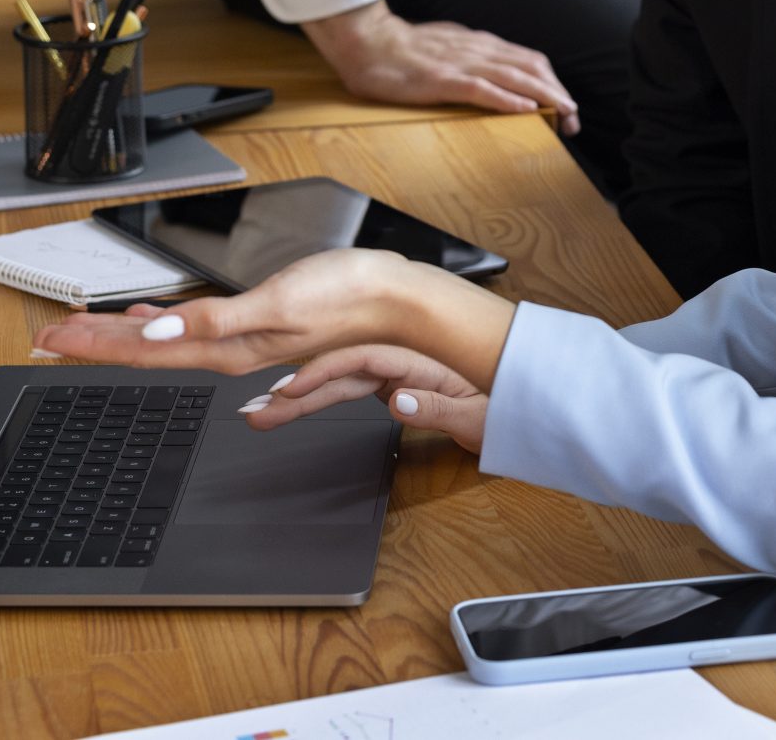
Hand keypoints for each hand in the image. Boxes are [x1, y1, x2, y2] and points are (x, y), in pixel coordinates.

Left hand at [34, 249, 401, 376]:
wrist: (396, 302)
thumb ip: (213, 321)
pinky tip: (150, 321)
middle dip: (93, 342)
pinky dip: (161, 325)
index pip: (141, 349)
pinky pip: (191, 330)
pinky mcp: (255, 323)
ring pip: (163, 340)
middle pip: (144, 349)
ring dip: (121, 335)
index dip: (92, 344)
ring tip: (84, 330)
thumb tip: (157, 333)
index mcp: (224, 349)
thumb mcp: (274, 307)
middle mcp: (225, 351)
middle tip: (48, 338)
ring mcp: (240, 340)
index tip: (50, 339)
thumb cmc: (346, 300)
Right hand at [241, 344, 490, 453]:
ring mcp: (395, 374)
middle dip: (297, 389)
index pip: (363, 360)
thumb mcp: (476, 415)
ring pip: (338, 383)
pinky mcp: (392, 385)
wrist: (516, 409)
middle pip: (341, 372)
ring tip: (263, 411)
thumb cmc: (500, 409)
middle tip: (259, 406)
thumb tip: (399, 401)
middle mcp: (403, 363)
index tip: (293, 387)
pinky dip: (320, 397)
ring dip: (300, 397)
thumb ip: (437, 406)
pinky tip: (292, 402)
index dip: (325, 371)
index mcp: (421, 362)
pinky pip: (348, 389)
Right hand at [305, 1, 579, 135]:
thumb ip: (470, 57)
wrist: (366, 40)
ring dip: (544, 97)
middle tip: (574, 119)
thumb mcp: (446, 47)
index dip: (553, 82)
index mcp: (479, 44)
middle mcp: (477, 50)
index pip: (529, 60)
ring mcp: (461, 64)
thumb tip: (493, 72)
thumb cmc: (402, 48)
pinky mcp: (442, 79)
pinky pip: (482, 89)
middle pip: (531, 68)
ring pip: (515, 77)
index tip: (566, 104)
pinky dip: (507, 100)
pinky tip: (524, 110)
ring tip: (564, 115)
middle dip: (558, 93)